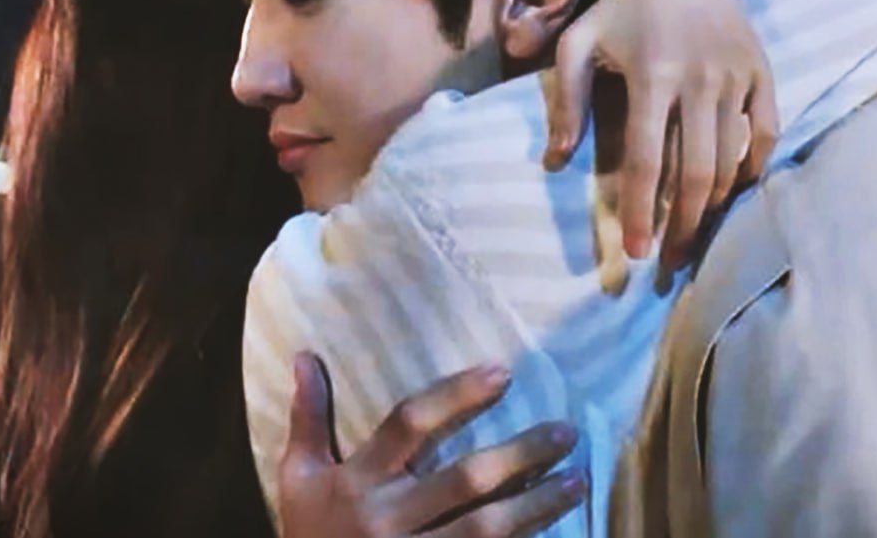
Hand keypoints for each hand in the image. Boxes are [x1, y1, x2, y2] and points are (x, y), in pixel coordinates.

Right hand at [279, 353, 586, 537]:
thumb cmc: (308, 533)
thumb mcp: (298, 477)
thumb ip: (307, 417)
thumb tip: (305, 355)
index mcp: (357, 480)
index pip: (410, 423)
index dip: (457, 395)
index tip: (504, 372)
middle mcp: (386, 517)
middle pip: (463, 479)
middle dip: (520, 453)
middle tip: (566, 431)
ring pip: (487, 528)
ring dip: (538, 504)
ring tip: (578, 480)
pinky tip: (556, 530)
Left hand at [545, 0, 777, 268]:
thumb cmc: (621, 10)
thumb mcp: (578, 42)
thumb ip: (566, 100)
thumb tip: (555, 162)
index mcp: (653, 74)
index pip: (648, 160)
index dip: (642, 212)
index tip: (635, 254)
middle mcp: (701, 79)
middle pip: (697, 172)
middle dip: (683, 227)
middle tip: (668, 263)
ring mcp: (737, 77)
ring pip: (732, 160)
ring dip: (715, 207)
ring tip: (694, 239)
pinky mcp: (763, 75)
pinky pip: (765, 135)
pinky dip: (752, 170)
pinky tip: (733, 195)